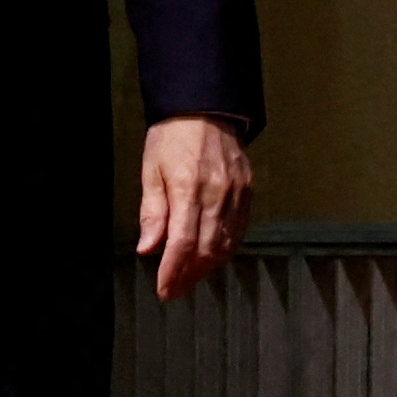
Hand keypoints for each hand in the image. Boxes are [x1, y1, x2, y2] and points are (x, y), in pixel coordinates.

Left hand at [135, 115, 255, 300]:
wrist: (205, 106)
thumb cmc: (172, 136)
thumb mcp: (151, 169)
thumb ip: (152, 212)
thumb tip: (148, 248)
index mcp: (188, 187)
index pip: (183, 243)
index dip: (173, 271)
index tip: (163, 289)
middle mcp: (217, 193)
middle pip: (206, 249)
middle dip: (189, 276)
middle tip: (174, 290)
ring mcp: (237, 193)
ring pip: (226, 244)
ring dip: (207, 268)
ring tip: (189, 279)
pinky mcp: (248, 190)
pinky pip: (239, 230)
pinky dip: (225, 249)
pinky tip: (211, 258)